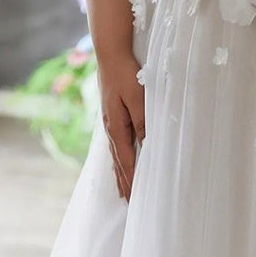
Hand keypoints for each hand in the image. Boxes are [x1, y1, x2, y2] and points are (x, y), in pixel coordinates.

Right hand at [98, 51, 145, 200]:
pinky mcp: (111, 114)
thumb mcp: (138, 98)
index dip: (131, 180)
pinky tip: (118, 158)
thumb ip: (142, 121)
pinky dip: (117, 156)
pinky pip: (115, 142)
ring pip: (115, 153)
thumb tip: (147, 146)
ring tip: (121, 188)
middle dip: (123, 182)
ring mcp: (109, 121)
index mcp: (117, 127)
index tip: (134, 198)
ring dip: (119, 172)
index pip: (125, 160)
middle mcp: (110, 127)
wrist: (110, 54)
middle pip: (118, 161)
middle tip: (128, 202)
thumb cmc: (126, 74)